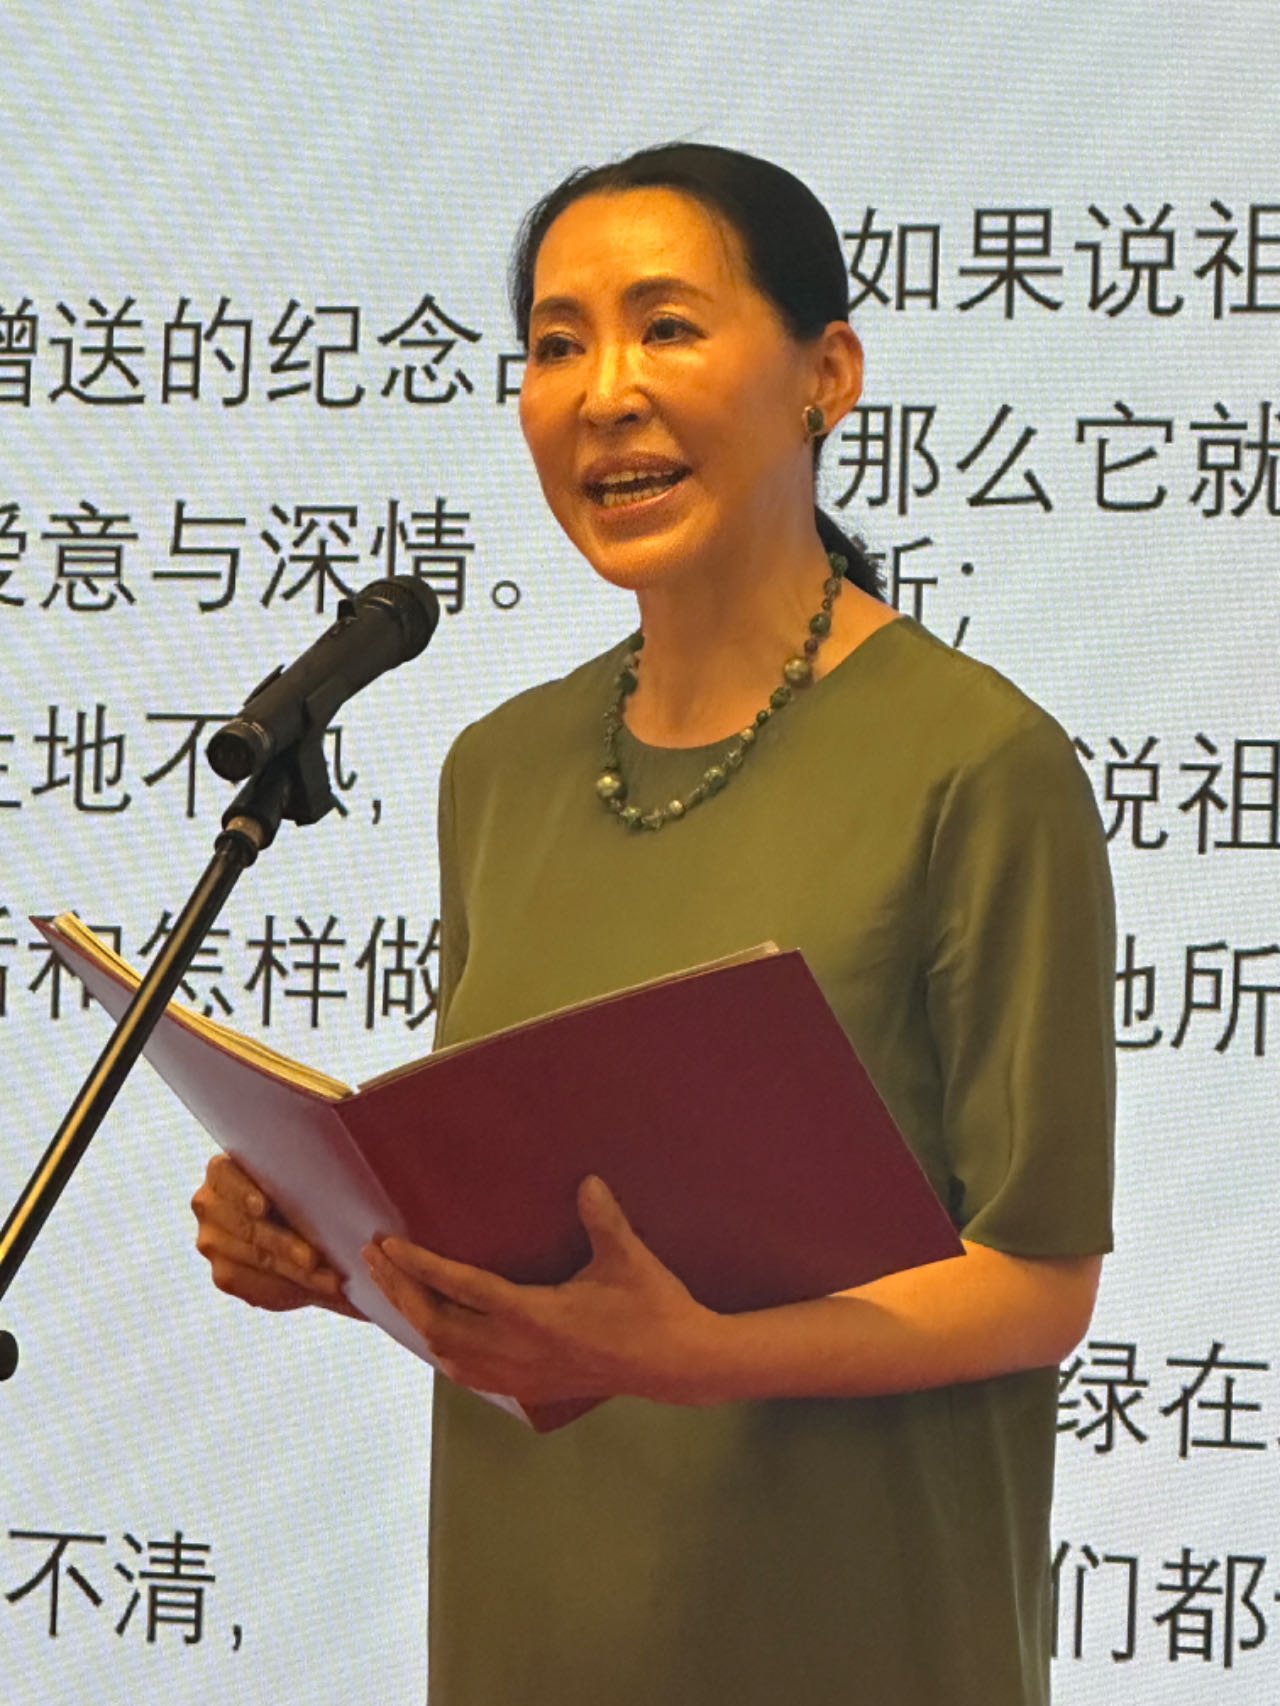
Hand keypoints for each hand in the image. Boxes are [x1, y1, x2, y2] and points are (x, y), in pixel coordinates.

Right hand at [191, 1153, 360, 1317]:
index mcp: (221, 1171)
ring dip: (296, 1273)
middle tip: (315, 1259)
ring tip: (331, 1280)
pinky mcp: (224, 1274)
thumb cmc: (302, 1191)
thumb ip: (305, 1176)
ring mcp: (211, 1242)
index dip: (242, 1192)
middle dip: (284, 1246)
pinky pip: (255, 1286)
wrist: (294, 1227)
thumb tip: (337, 1181)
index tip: (264, 1207)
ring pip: (256, 1260)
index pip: (224, 1176)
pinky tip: (319, 1289)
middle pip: (246, 1227)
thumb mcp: (301, 1179)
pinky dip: (292, 1288)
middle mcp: (209, 1205)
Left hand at [363, 1175, 718, 1405]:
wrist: (678, 1365)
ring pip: (448, 1354)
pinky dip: (442, 1350)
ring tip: (393, 1289)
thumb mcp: (629, 1258)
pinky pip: (469, 1374)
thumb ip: (604, 1219)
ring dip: (416, 1320)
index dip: (421, 1266)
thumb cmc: (654, 1307)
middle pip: (439, 1325)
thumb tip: (586, 1181)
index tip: (388, 1245)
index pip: (463, 1288)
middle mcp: (521, 1350)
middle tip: (374, 1258)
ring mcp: (524, 1374)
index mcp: (537, 1316)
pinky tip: (436, 1335)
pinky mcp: (531, 1387)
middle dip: (402, 1290)